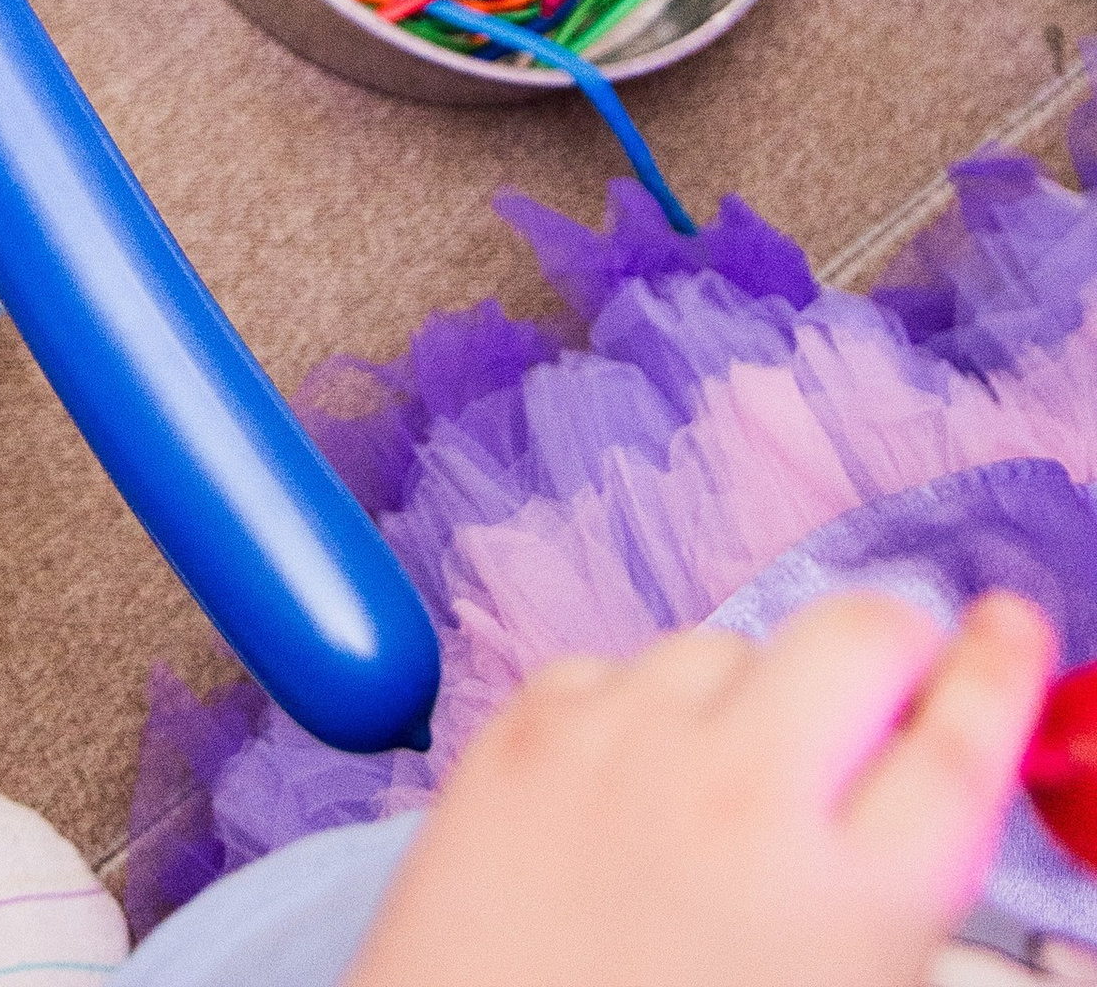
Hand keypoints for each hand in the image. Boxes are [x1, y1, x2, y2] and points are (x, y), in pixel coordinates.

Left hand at [344, 591, 1056, 986]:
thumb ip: (888, 894)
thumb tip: (913, 781)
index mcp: (853, 905)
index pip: (965, 743)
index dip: (999, 672)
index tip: (1009, 629)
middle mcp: (747, 799)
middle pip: (861, 637)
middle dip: (890, 647)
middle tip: (887, 683)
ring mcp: (626, 744)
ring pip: (729, 644)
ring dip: (749, 693)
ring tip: (720, 788)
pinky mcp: (524, 726)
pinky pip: (617, 666)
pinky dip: (635, 710)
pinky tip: (625, 788)